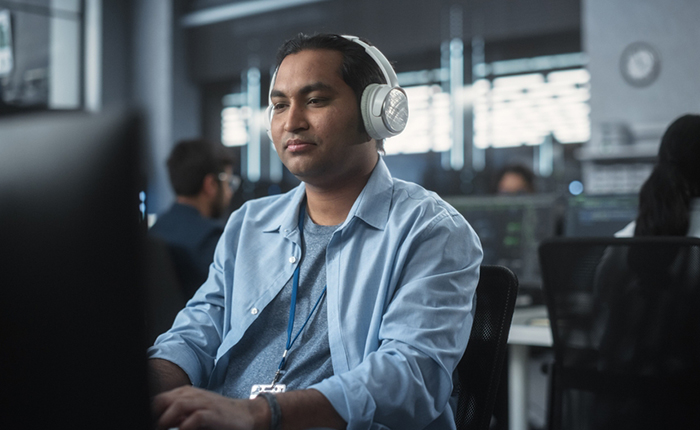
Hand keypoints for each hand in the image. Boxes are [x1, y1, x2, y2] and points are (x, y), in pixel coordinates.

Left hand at [152, 386, 269, 429]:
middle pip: (163, 400)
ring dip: (166, 420)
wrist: (247, 415)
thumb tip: (159, 422)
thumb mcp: (194, 414)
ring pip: (177, 405)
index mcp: (184, 394)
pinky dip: (186, 426)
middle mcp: (192, 395)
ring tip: (161, 428)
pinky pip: (196, 418)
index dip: (151, 412)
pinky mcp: (213, 413)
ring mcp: (203, 403)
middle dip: (155, 414)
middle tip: (151, 425)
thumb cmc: (219, 416)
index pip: (158, 400)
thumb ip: (176, 417)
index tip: (148, 423)